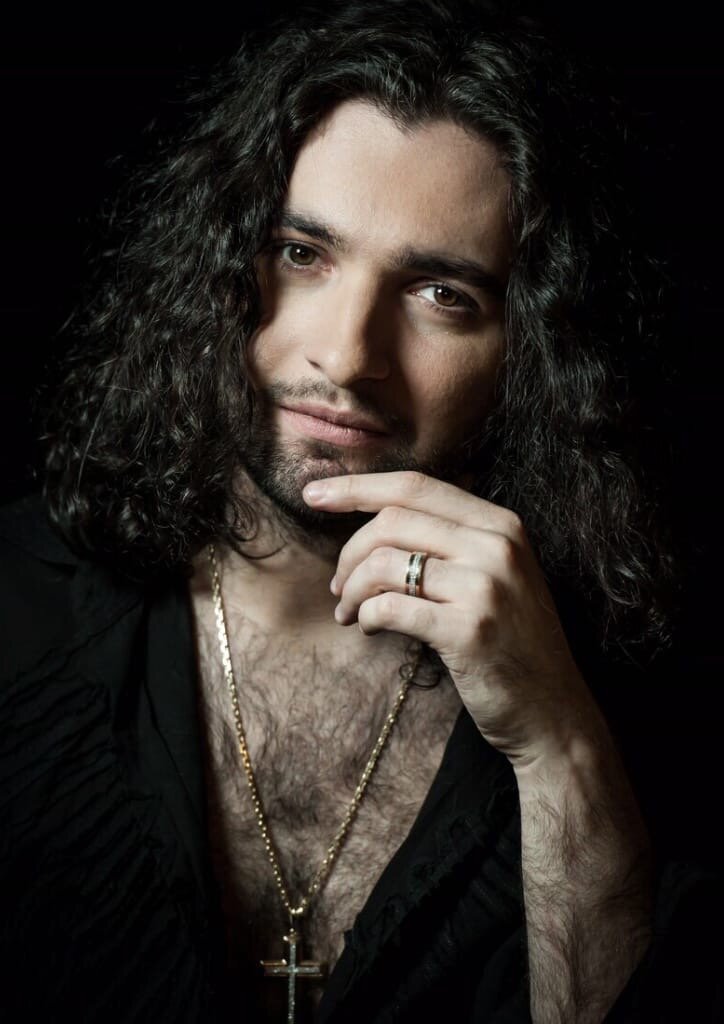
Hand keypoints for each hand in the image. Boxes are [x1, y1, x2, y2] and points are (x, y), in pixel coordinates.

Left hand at [303, 470, 605, 767]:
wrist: (553, 711)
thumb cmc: (512, 643)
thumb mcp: (497, 575)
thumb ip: (451, 541)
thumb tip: (373, 521)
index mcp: (502, 524)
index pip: (415, 486)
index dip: (358, 487)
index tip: (315, 494)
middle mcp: (497, 546)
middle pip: (393, 520)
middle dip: (349, 551)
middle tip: (338, 585)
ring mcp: (485, 587)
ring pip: (385, 563)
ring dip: (352, 589)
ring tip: (350, 612)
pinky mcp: (468, 631)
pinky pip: (391, 607)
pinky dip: (367, 616)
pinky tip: (370, 628)